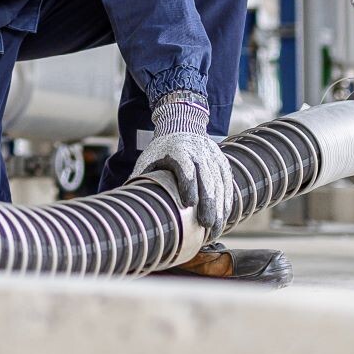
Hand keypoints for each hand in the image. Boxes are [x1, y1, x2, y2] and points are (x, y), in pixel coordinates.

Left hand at [131, 91, 235, 238]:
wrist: (182, 124)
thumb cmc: (162, 148)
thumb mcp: (148, 158)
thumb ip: (141, 178)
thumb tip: (127, 202)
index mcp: (178, 150)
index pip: (186, 167)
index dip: (188, 185)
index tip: (189, 204)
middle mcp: (199, 152)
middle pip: (206, 179)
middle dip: (208, 203)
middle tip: (207, 225)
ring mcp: (213, 156)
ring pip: (220, 183)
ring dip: (220, 207)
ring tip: (215, 228)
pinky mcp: (222, 161)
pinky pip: (227, 183)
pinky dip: (227, 200)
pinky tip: (224, 217)